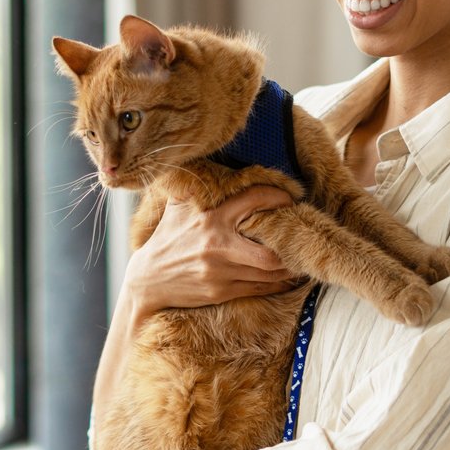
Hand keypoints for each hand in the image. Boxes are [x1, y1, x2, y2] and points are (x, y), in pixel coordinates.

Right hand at [126, 186, 300, 317]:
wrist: (148, 280)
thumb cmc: (167, 238)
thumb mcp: (177, 207)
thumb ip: (196, 186)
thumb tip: (209, 158)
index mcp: (211, 217)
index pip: (254, 200)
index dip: (278, 198)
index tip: (290, 199)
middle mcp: (218, 245)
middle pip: (270, 251)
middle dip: (291, 246)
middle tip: (302, 238)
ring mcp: (220, 271)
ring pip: (270, 273)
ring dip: (290, 267)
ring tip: (301, 259)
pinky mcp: (221, 292)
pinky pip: (260, 288)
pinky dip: (279, 284)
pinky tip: (288, 278)